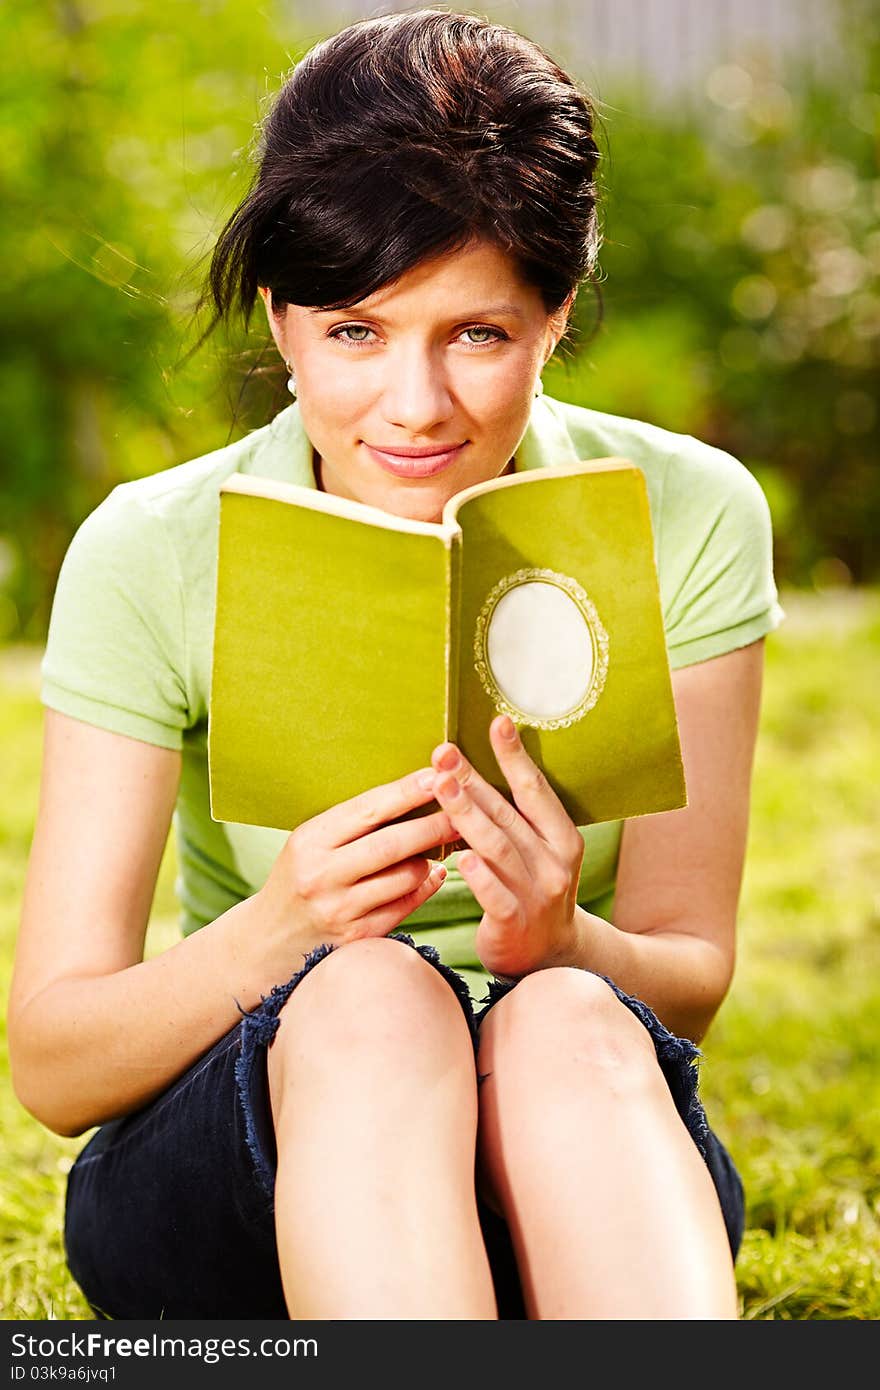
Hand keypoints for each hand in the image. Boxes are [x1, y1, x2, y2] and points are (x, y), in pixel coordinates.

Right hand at [258, 768, 457, 958]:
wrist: (266, 941)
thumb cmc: (298, 877)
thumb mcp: (309, 842)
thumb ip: (351, 824)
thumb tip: (412, 793)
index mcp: (310, 840)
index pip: (368, 809)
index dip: (408, 791)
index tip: (440, 775)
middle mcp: (322, 874)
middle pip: (392, 844)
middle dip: (435, 824)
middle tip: (465, 810)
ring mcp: (338, 910)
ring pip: (405, 876)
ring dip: (430, 858)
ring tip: (444, 844)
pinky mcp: (355, 938)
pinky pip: (405, 907)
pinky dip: (425, 887)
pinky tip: (433, 874)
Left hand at [429, 715, 584, 978]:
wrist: (550, 956)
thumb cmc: (531, 890)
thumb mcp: (535, 851)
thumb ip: (513, 818)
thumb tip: (470, 770)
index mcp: (562, 838)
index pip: (535, 790)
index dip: (515, 756)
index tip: (497, 722)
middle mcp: (555, 862)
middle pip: (508, 814)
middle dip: (473, 780)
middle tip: (444, 753)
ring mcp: (537, 894)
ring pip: (498, 848)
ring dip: (468, 815)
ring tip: (441, 787)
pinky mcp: (516, 923)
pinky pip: (496, 895)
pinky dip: (479, 876)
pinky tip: (458, 857)